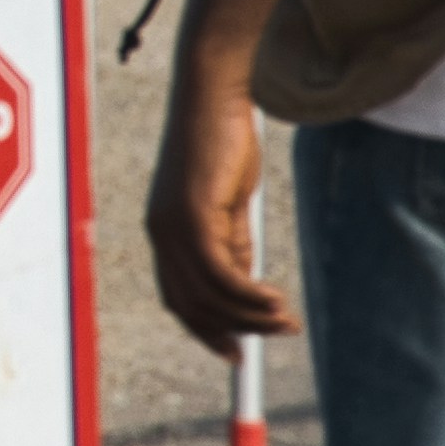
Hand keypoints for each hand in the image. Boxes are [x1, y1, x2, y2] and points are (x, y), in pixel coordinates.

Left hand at [146, 42, 295, 354]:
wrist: (213, 95)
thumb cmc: (222, 142)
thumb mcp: (228, 202)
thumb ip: (232, 241)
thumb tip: (245, 283)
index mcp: (163, 232)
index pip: (178, 298)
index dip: (207, 329)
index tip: (237, 350)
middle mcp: (160, 234)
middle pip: (193, 305)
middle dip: (236, 329)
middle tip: (279, 332)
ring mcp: (172, 226)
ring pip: (210, 295)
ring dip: (251, 316)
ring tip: (285, 319)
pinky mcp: (193, 215)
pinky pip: (221, 274)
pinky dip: (249, 295)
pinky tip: (275, 300)